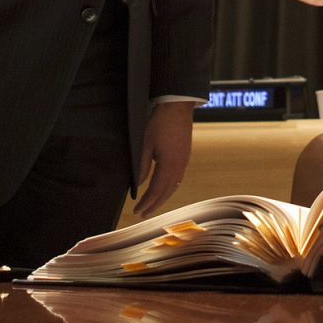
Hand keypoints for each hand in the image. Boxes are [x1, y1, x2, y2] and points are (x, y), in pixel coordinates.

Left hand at [134, 101, 194, 216]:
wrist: (177, 107)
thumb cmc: (159, 123)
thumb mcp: (145, 144)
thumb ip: (142, 166)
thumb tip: (138, 184)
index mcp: (169, 165)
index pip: (156, 190)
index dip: (147, 202)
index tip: (137, 211)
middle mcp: (179, 166)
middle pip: (167, 192)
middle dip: (155, 205)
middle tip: (144, 214)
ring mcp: (184, 161)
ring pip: (174, 186)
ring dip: (163, 197)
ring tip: (153, 205)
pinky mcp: (185, 156)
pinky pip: (178, 178)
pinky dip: (170, 187)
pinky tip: (164, 188)